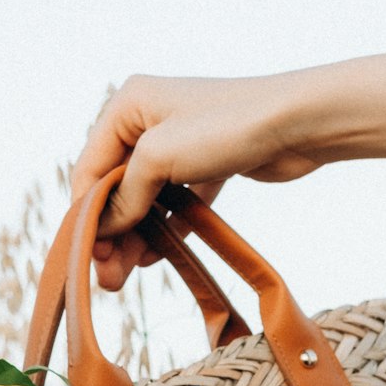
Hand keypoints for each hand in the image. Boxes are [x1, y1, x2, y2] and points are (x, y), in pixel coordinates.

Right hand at [72, 73, 325, 288]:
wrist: (300, 123)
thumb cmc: (226, 126)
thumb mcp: (159, 158)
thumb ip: (125, 195)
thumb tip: (101, 229)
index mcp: (127, 106)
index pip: (89, 167)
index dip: (85, 214)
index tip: (87, 256)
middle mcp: (147, 121)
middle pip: (116, 187)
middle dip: (110, 232)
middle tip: (108, 278)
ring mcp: (178, 144)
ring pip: (145, 198)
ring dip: (135, 236)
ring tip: (126, 277)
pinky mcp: (206, 164)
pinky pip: (175, 202)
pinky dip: (165, 229)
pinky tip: (156, 258)